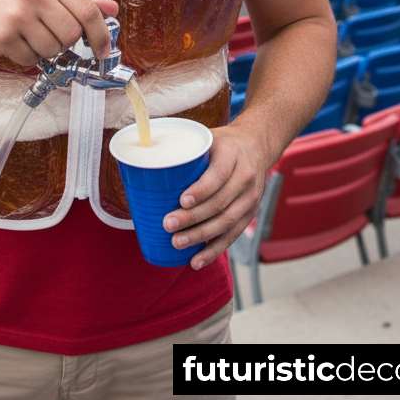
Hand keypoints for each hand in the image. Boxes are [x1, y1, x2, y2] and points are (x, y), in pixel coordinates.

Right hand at [0, 0, 117, 67]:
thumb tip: (111, 9)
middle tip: (49, 33)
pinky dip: (26, 56)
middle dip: (65, 42)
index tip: (102, 50)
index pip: (88, 11)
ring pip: (52, 51)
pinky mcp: (2, 37)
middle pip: (71, 35)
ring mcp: (17, 17)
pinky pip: (30, 60)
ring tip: (28, 35)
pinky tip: (14, 41)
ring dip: (45, 50)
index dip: (100, 35)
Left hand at [163, 125, 270, 270]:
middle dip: (193, 218)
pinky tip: (196, 261)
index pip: (218, 175)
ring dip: (200, 236)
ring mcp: (250, 199)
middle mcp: (245, 178)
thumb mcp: (207, 138)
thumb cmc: (222, 144)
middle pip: (220, 203)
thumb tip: (143, 162)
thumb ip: (183, 149)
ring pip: (227, 222)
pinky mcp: (250, 215)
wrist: (256, 146)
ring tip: (176, 243)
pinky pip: (232, 236)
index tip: (181, 200)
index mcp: (232, 155)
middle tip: (168, 225)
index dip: (201, 190)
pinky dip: (213, 250)